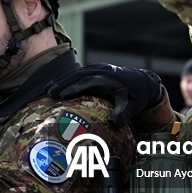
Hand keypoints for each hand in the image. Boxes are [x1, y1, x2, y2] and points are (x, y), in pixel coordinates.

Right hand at [46, 64, 161, 127]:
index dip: (74, 88)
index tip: (62, 95)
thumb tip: (116, 123)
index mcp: (109, 79)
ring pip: (76, 73)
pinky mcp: (95, 70)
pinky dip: (66, 78)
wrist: (144, 82)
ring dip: (61, 80)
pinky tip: (56, 84)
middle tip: (49, 92)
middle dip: (62, 83)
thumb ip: (124, 113)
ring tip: (47, 89)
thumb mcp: (132, 106)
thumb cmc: (137, 96)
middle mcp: (102, 71)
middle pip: (77, 75)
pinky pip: (78, 73)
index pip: (87, 82)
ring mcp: (98, 69)